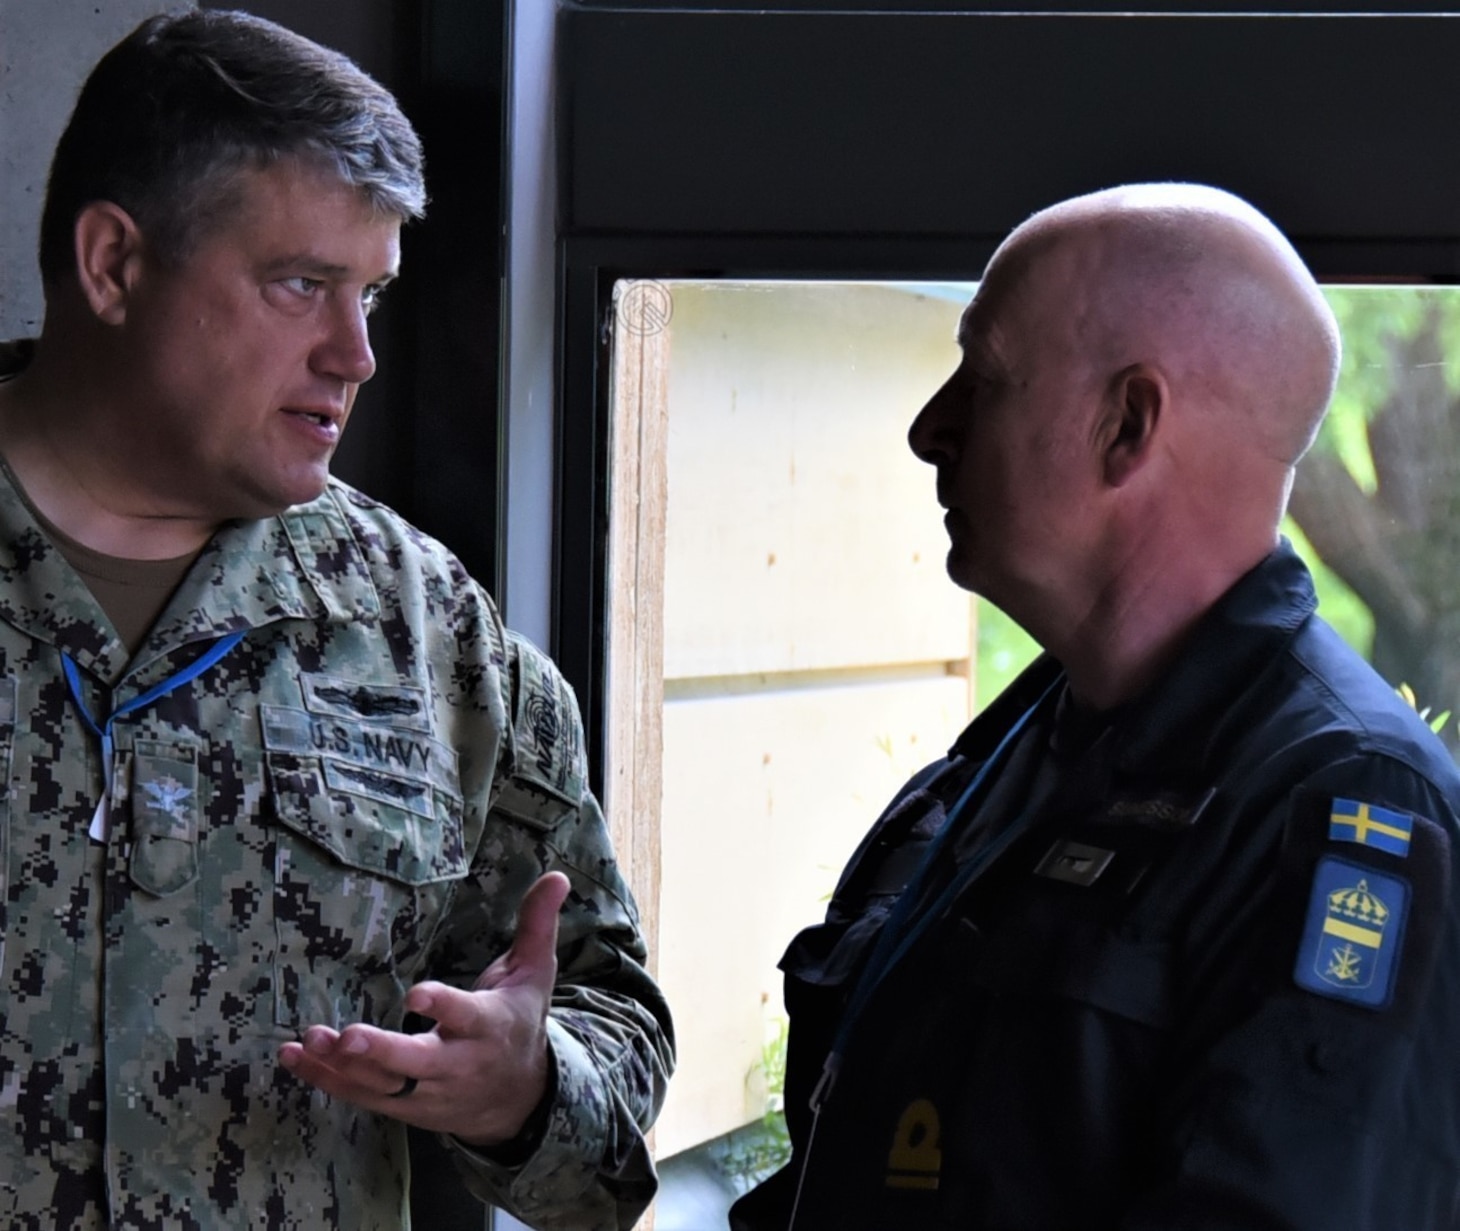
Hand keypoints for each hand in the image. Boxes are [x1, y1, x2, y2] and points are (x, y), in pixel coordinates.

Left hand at [277, 870, 570, 1145]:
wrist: (519, 1100)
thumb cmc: (520, 1021)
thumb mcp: (535, 973)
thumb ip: (537, 924)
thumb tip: (557, 876)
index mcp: (488, 1026)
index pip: (466, 1016)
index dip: (443, 1006)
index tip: (417, 995)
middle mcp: (458, 1064)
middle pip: (417, 1063)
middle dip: (382, 1052)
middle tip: (347, 1036)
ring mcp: (429, 1091)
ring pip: (383, 1086)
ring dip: (342, 1066)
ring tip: (309, 1040)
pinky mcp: (405, 1107)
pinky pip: (362, 1098)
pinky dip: (327, 1080)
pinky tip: (296, 1057)